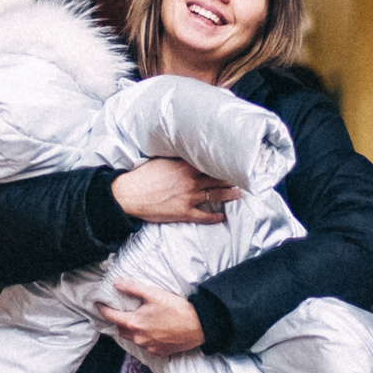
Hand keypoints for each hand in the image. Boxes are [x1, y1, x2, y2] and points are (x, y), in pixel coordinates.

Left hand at [105, 278, 205, 358]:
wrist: (198, 326)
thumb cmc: (176, 309)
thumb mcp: (153, 294)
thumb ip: (132, 288)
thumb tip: (116, 283)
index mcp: (134, 323)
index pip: (112, 317)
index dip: (104, 309)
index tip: (99, 304)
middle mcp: (138, 338)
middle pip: (122, 330)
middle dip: (120, 321)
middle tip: (124, 313)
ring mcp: (148, 347)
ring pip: (134, 339)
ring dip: (133, 330)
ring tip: (141, 321)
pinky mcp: (159, 353)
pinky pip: (146, 346)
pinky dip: (145, 338)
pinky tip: (154, 331)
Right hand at [112, 157, 237, 225]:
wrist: (130, 194)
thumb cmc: (143, 177)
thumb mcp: (161, 161)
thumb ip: (177, 160)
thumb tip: (187, 156)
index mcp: (185, 166)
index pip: (209, 163)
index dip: (223, 164)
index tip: (233, 162)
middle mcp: (190, 180)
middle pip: (217, 178)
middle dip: (231, 178)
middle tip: (243, 178)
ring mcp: (188, 197)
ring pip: (215, 195)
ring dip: (229, 195)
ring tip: (240, 194)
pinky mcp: (184, 212)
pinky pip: (203, 216)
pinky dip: (214, 217)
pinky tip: (222, 217)